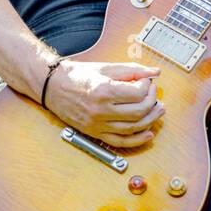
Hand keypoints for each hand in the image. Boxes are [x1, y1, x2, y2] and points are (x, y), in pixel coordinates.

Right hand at [43, 61, 163, 147]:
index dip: (147, 86)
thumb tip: (155, 72)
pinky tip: (148, 133)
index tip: (146, 81)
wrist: (53, 87)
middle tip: (153, 94)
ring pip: (133, 128)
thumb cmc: (78, 76)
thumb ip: (132, 70)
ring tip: (157, 110)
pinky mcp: (95, 133)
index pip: (137, 93)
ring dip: (150, 120)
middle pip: (138, 112)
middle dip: (152, 102)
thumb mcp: (106, 68)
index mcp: (103, 91)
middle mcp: (100, 110)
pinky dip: (137, 140)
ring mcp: (97, 124)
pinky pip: (120, 142)